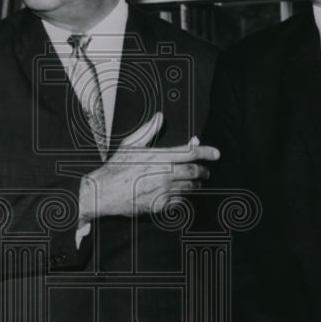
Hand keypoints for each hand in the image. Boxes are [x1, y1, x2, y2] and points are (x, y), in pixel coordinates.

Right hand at [78, 112, 219, 220]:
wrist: (104, 192)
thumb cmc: (116, 167)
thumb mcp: (130, 145)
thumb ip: (148, 130)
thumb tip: (159, 116)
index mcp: (158, 156)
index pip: (190, 152)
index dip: (207, 152)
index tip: (216, 153)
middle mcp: (163, 173)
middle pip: (194, 171)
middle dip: (204, 171)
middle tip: (206, 171)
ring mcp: (162, 190)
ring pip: (190, 187)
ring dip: (196, 185)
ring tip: (195, 183)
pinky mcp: (160, 205)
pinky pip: (181, 201)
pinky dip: (184, 197)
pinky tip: (181, 195)